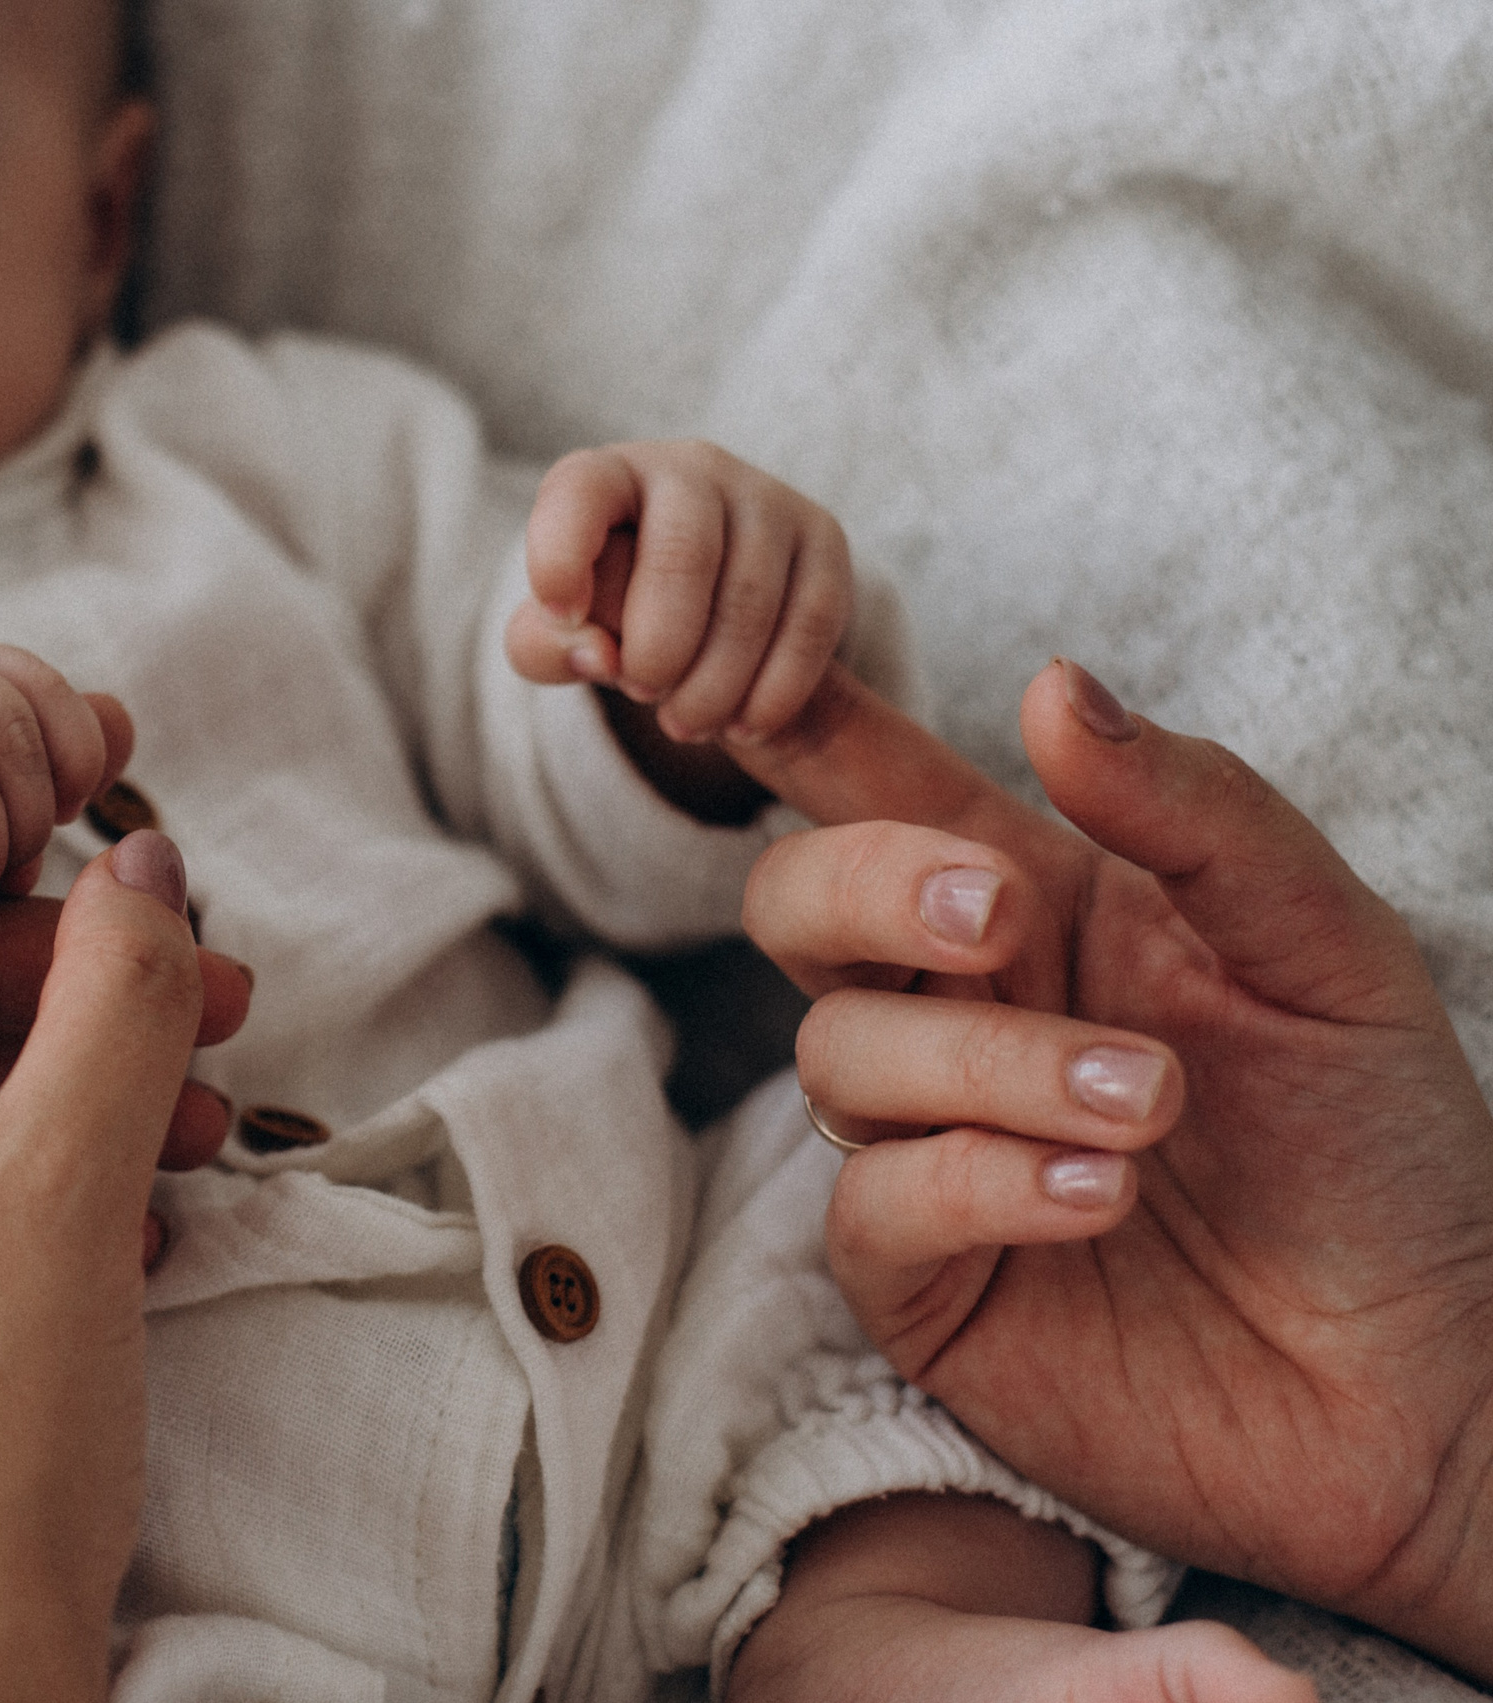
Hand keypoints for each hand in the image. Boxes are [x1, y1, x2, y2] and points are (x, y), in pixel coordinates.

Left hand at [505, 441, 853, 742]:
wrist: (701, 612)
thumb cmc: (609, 610)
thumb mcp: (555, 632)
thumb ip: (544, 645)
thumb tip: (601, 656)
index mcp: (608, 475)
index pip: (580, 493)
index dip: (560, 557)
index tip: (562, 615)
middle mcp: (691, 470)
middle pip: (681, 556)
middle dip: (658, 647)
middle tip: (641, 691)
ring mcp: (766, 498)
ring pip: (750, 600)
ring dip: (714, 686)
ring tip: (686, 724)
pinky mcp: (822, 539)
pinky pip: (813, 622)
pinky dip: (774, 690)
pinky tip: (743, 724)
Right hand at [729, 659, 1492, 1677]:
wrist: (1426, 1378)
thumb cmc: (1383, 1149)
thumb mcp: (1327, 951)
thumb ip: (1196, 812)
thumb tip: (1051, 684)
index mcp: (1036, 906)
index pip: (877, 787)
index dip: (795, 728)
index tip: (746, 683)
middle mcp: (958, 1013)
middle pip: (794, 900)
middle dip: (870, 885)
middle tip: (999, 917)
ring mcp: (927, 1145)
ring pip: (839, 1053)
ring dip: (991, 1065)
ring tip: (1148, 1110)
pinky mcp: (922, 1282)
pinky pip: (874, 1202)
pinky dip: (978, 1182)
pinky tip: (1098, 1197)